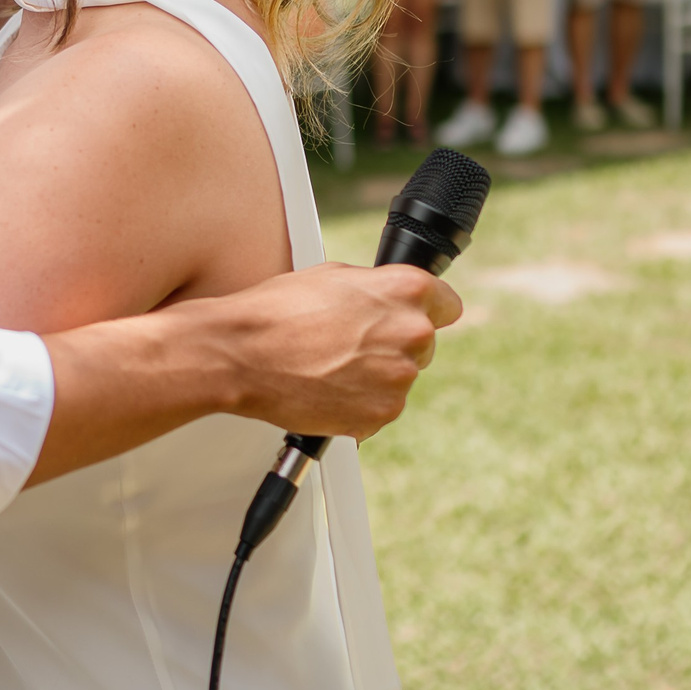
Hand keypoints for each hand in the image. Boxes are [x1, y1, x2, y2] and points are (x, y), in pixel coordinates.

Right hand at [205, 263, 458, 439]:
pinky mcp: (381, 413)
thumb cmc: (278, 311)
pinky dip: (359, 403)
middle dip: (393, 345)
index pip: (447, 304)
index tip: (407, 318)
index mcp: (405, 290)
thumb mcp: (333, 276)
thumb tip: (388, 299)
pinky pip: (380, 408)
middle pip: (423, 344)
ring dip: (375, 376)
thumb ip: (376, 288)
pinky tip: (327, 387)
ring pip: (399, 378)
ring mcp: (398, 377)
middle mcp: (411, 332)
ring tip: (329, 365)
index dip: (425, 310)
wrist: (242, 355)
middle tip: (350, 344)